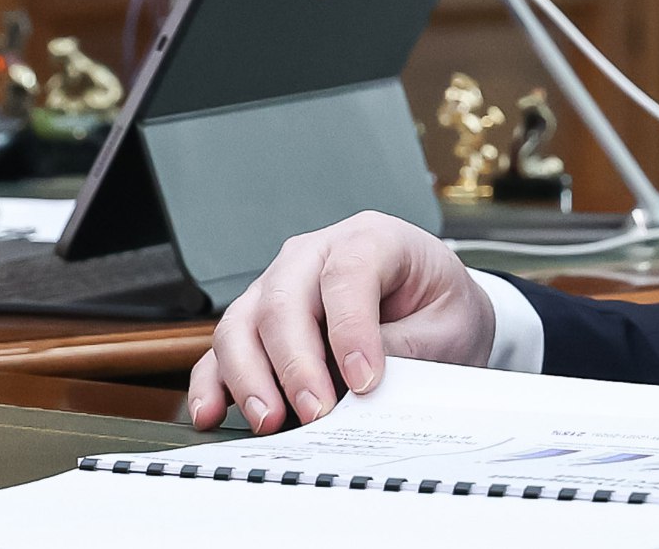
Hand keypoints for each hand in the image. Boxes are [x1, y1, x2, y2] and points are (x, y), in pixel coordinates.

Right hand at [187, 212, 494, 433]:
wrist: (437, 310)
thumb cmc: (441, 308)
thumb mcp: (446, 325)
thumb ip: (404, 347)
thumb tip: (358, 383)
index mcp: (372, 238)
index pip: (348, 273)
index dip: (351, 329)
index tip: (365, 380)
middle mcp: (316, 254)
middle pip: (284, 299)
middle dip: (294, 361)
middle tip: (316, 410)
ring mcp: (279, 285)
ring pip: (241, 322)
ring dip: (249, 375)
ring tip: (270, 420)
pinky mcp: (258, 323)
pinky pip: (222, 349)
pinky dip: (213, 382)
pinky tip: (214, 413)